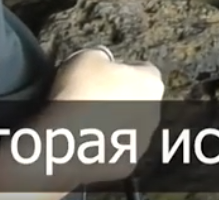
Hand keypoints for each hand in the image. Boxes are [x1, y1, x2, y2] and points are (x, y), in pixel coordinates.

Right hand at [48, 47, 164, 182]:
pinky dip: (104, 144)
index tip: (100, 73)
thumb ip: (102, 55)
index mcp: (151, 82)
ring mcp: (143, 140)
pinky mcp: (127, 163)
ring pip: (129, 126)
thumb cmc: (80, 93)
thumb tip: (102, 61)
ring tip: (84, 120)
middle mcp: (154, 112)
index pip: (141, 69)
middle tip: (91, 96)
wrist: (64, 140)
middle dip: (119, 97)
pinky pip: (116, 148)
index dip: (119, 69)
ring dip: (113, 122)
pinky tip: (84, 140)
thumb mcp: (87, 55)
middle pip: (138, 98)